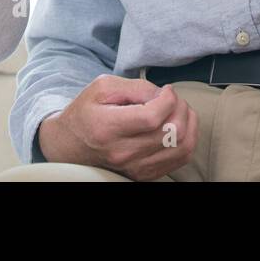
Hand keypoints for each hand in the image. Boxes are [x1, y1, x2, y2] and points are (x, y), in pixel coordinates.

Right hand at [37, 75, 198, 180]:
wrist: (70, 145)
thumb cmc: (86, 112)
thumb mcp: (102, 87)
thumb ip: (135, 87)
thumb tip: (162, 94)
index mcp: (107, 128)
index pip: (152, 118)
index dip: (168, 100)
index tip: (166, 90)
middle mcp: (123, 152)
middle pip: (171, 133)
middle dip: (181, 108)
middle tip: (172, 98)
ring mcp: (135, 167)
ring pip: (182, 147)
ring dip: (189, 124)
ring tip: (179, 110)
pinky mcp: (144, 174)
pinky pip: (180, 159)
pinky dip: (187, 139)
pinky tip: (179, 126)